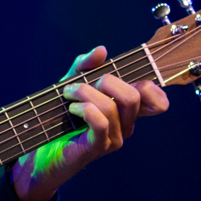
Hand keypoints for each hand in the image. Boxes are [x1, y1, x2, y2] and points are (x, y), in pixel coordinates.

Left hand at [10, 45, 167, 200]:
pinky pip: (100, 122)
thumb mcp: (72, 82)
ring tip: (67, 93)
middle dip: (107, 81)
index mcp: (127, 110)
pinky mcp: (97, 147)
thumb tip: (102, 50)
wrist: (41, 149)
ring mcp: (114, 138)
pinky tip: (71, 108)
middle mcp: (126, 125)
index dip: (151, 86)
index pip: (159, 102)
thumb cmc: (60, 115)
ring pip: (111, 106)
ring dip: (84, 92)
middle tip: (82, 83)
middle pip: (135, 96)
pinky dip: (84, 107)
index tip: (122, 75)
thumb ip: (86, 65)